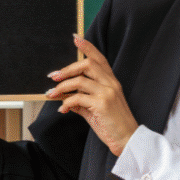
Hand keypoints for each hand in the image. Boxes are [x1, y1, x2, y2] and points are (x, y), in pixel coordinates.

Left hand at [46, 35, 137, 155]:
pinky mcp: (102, 104)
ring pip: (79, 80)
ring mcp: (107, 93)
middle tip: (53, 77)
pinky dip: (66, 103)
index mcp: (112, 82)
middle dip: (67, 69)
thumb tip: (64, 98)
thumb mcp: (95, 110)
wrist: (127, 140)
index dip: (88, 48)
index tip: (76, 38)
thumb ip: (81, 101)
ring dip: (62, 87)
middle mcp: (111, 84)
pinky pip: (78, 98)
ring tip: (52, 94)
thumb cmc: (112, 125)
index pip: (100, 59)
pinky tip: (63, 109)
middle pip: (87, 65)